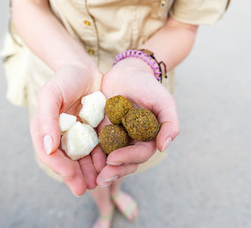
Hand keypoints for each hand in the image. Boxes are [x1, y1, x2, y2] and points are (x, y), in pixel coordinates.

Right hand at [30, 65, 106, 195]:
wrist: (85, 70)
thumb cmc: (65, 79)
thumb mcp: (51, 95)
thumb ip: (46, 119)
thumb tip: (48, 147)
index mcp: (45, 130)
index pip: (48, 154)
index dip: (58, 166)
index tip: (70, 174)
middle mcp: (60, 137)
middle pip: (65, 162)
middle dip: (74, 176)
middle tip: (84, 188)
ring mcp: (77, 136)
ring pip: (81, 160)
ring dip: (88, 173)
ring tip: (97, 182)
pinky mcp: (92, 133)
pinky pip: (96, 150)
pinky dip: (100, 160)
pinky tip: (108, 166)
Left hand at [96, 58, 179, 185]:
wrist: (127, 73)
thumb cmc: (148, 86)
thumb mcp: (163, 101)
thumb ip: (170, 123)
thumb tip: (164, 147)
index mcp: (147, 138)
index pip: (140, 154)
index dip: (128, 158)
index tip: (113, 159)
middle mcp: (132, 142)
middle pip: (125, 161)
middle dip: (114, 170)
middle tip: (101, 177)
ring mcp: (116, 138)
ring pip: (110, 158)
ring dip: (102, 169)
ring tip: (92, 176)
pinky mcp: (102, 132)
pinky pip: (96, 146)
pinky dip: (91, 155)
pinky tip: (80, 160)